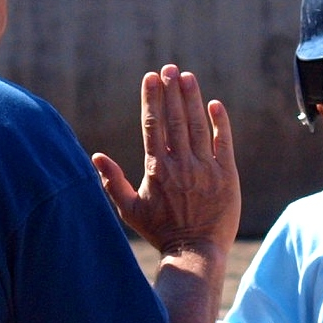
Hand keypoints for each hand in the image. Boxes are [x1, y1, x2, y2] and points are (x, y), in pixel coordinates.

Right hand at [91, 64, 239, 260]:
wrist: (195, 253)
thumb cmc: (160, 233)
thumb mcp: (130, 209)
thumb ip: (111, 182)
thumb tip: (95, 156)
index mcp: (157, 169)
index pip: (152, 125)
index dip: (151, 98)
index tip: (150, 77)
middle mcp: (181, 164)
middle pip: (175, 118)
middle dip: (171, 90)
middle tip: (169, 68)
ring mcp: (205, 168)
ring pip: (198, 125)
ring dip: (192, 99)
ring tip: (187, 77)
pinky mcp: (227, 175)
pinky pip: (224, 142)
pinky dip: (219, 122)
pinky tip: (214, 105)